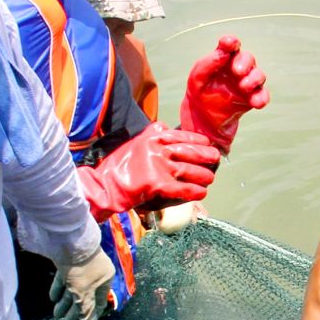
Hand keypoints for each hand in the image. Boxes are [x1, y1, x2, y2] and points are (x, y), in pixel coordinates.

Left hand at [50, 246, 115, 319]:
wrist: (68, 240)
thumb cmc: (81, 269)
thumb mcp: (83, 292)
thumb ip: (85, 310)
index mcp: (104, 280)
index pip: (99, 303)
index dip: (90, 316)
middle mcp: (94, 274)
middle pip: (84, 297)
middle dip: (74, 312)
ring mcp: (80, 267)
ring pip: (73, 288)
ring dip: (65, 303)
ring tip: (56, 315)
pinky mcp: (67, 262)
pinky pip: (64, 278)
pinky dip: (59, 288)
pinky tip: (53, 298)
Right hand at [75, 123, 219, 221]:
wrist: (104, 184)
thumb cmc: (118, 165)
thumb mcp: (135, 141)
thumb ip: (151, 134)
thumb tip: (163, 127)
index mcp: (152, 137)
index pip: (181, 135)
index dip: (197, 139)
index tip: (207, 142)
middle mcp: (157, 149)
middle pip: (189, 151)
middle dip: (206, 155)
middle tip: (216, 158)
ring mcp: (158, 167)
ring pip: (189, 170)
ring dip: (203, 175)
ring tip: (210, 179)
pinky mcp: (157, 184)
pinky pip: (182, 188)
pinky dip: (194, 191)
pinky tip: (202, 193)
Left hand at [178, 35, 267, 152]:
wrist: (203, 120)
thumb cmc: (200, 93)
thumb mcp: (197, 79)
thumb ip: (207, 64)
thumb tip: (223, 53)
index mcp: (223, 60)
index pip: (230, 46)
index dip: (231, 42)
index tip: (229, 44)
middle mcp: (237, 69)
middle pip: (248, 58)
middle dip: (245, 63)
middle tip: (238, 72)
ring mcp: (246, 83)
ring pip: (259, 75)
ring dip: (254, 79)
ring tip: (244, 87)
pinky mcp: (251, 99)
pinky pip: (262, 95)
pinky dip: (261, 98)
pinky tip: (256, 103)